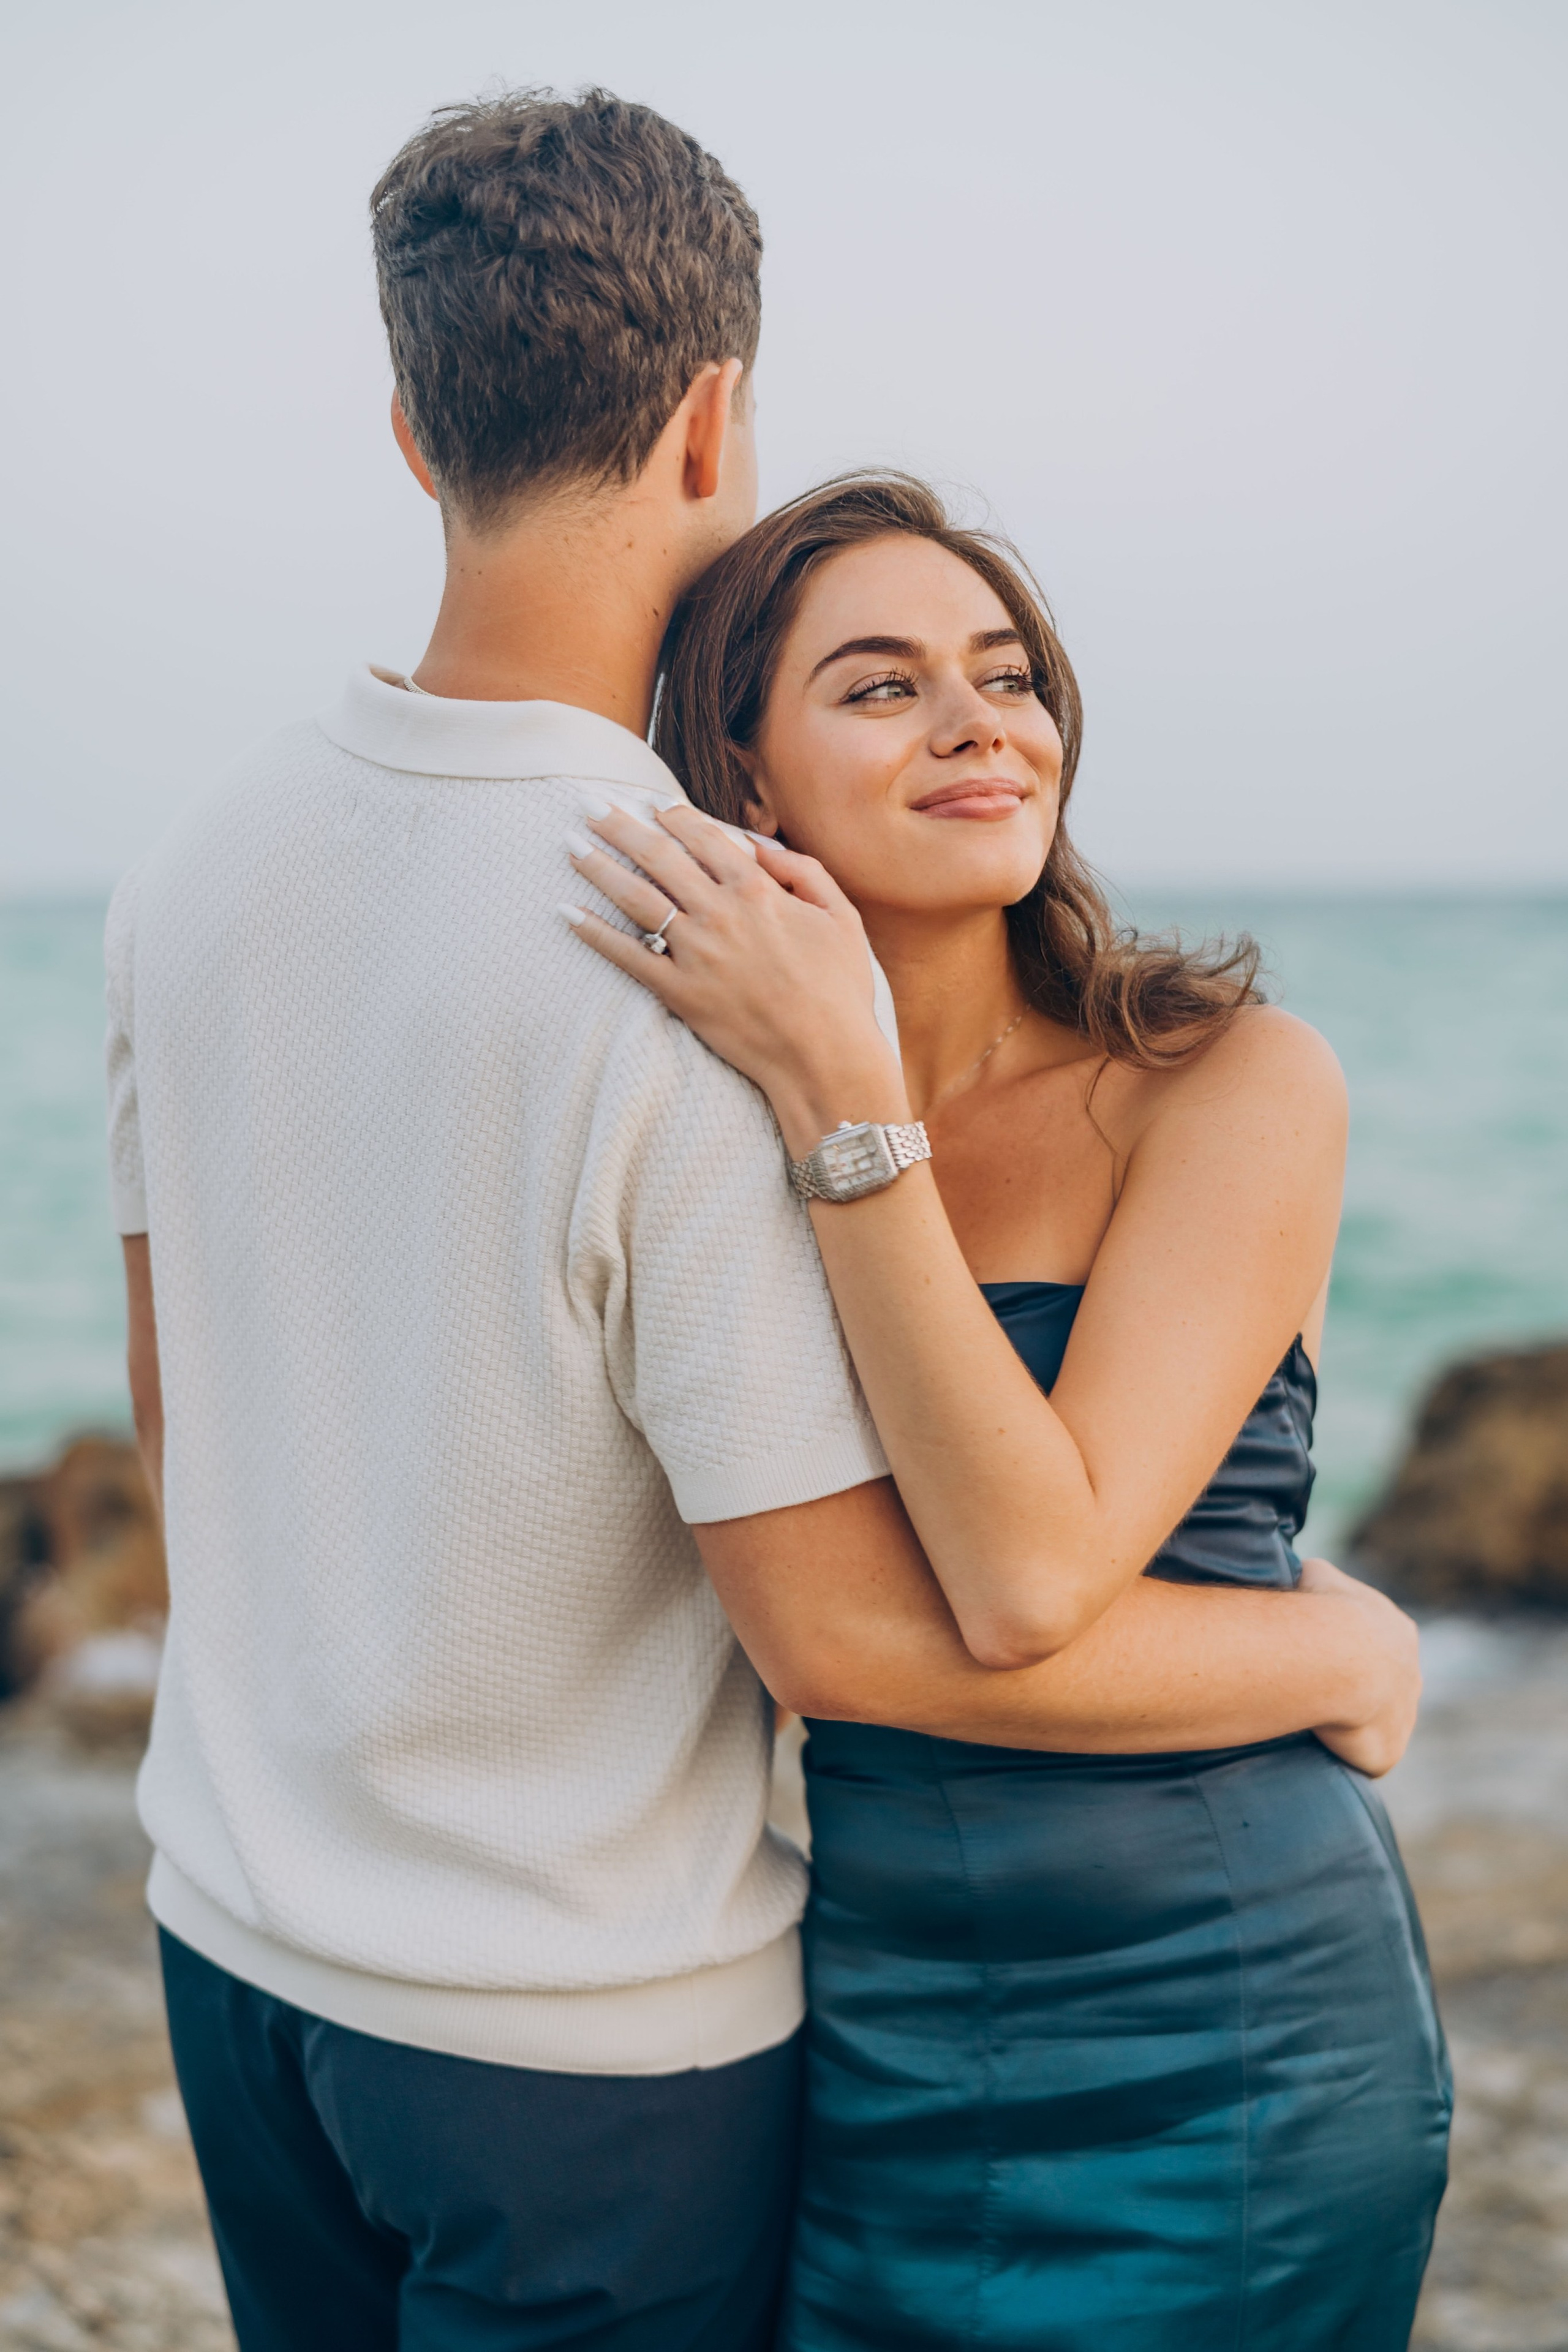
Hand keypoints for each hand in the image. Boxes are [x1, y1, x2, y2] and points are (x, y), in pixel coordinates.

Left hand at [562, 804, 905, 1150]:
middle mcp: (719, 913)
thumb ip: (803, 873)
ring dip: (598, 866)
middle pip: (658, 856)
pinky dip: (594, 933)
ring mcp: (695, 953)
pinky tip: (567, 913)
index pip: (703, 837)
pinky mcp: (679, 993)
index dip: (673, 816)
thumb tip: (762, 849)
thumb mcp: (841, 917)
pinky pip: (627, 957)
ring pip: (635, 898)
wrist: (824, 1058)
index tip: (650, 804)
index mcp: (757, 890)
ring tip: (570, 845)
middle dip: (620, 825)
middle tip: (589, 804)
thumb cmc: (839, 989)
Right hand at [1297, 1555, 1421, 1777]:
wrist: (1336, 1656)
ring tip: (1307, 1718)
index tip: (1314, 1651)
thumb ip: (1316, 1582)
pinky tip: (1313, 1744)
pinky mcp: (1388, 1751)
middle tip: (1309, 1687)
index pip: (1376, 1643)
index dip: (1345, 1647)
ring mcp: (1404, 1716)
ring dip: (1348, 1723)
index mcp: (1399, 1632)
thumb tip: (1301, 1582)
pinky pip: (1363, 1755)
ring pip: (1375, 1723)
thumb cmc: (1321, 1609)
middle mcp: (1411, 1675)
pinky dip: (1340, 1752)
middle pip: (1383, 1686)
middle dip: (1353, 1689)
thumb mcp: (1315, 1574)